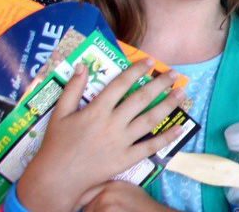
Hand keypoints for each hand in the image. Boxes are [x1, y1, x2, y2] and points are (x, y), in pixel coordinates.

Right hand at [14, 60, 185, 211]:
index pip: (121, 84)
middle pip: (141, 99)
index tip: (150, 62)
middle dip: (159, 84)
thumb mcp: (59, 113)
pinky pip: (150, 146)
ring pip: (150, 119)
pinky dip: (166, 137)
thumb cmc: (57, 144)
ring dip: (168, 105)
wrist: (58, 177)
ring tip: (181, 93)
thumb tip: (82, 66)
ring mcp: (122, 141)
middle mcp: (112, 123)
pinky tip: (179, 128)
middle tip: (174, 74)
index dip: (136, 71)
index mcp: (96, 110)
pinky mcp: (126, 158)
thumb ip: (72, 89)